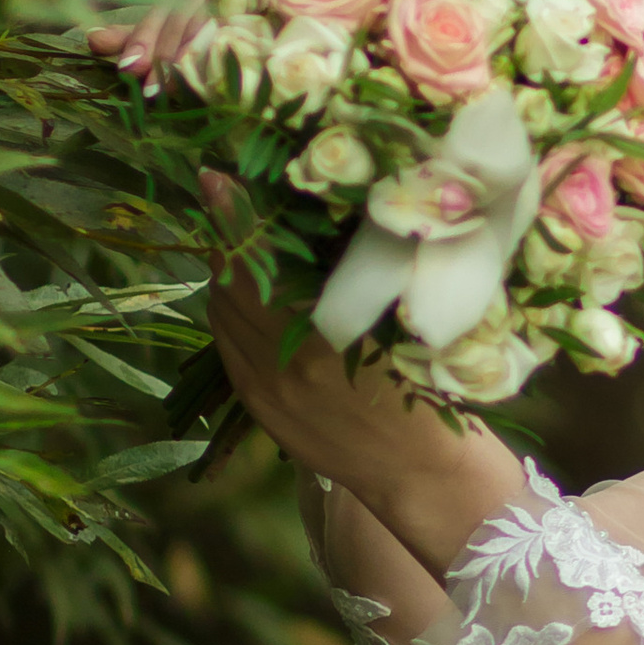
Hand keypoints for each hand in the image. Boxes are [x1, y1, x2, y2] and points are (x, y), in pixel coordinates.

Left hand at [204, 232, 518, 578]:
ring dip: (229, 275)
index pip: (261, 263)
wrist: (416, 468)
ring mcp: (263, 386)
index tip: (216, 176)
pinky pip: (226, 344)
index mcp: (324, 338)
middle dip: (232, 241)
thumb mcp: (399, 325)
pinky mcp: (256, 404)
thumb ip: (354, 279)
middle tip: (236, 200)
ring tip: (245, 245)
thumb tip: (317, 219)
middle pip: (232, 283)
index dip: (237, 219)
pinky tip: (253, 297)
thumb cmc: (427, 385)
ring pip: (222, 312)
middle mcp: (282, 362)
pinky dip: (233, 312)